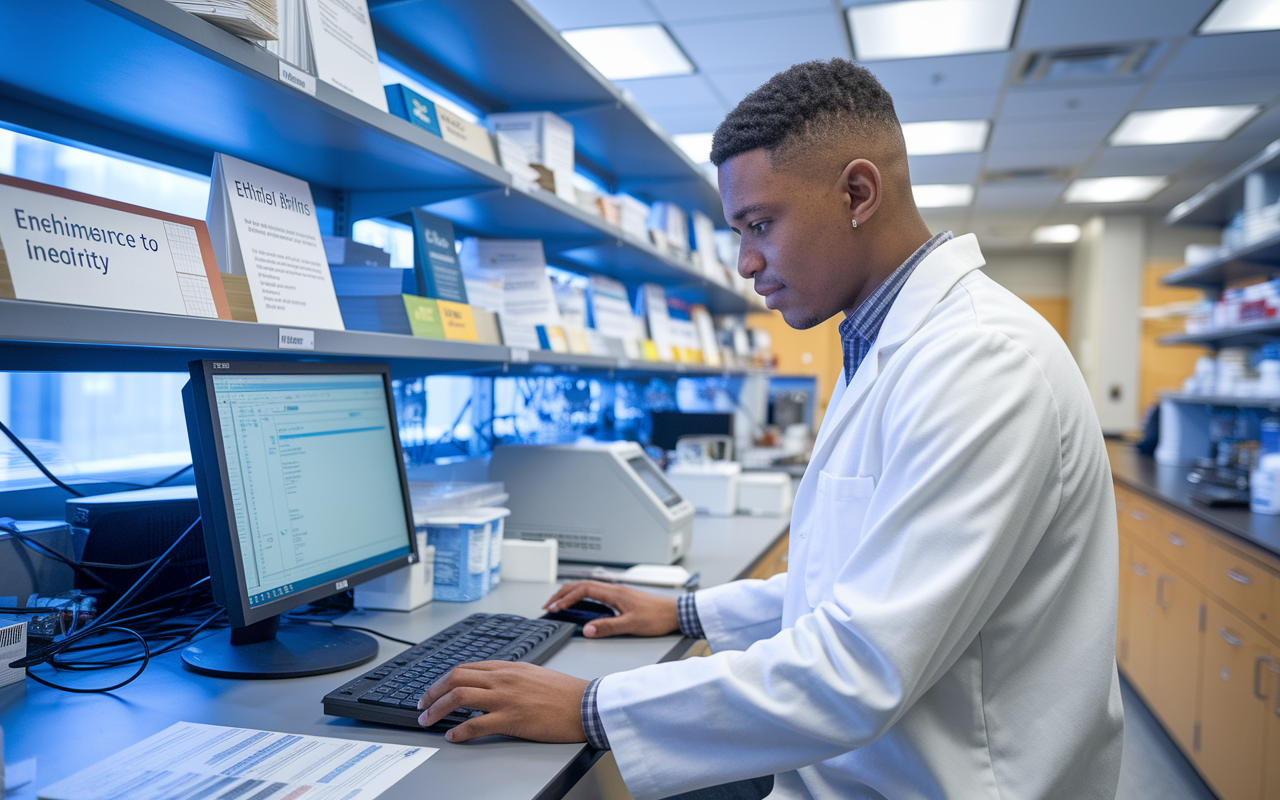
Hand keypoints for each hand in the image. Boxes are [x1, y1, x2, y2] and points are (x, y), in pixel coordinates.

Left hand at [416, 661, 588, 742]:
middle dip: (432, 692)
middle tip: (421, 705)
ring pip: (459, 697)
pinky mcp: (511, 719)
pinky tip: (452, 735)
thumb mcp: (533, 674)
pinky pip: (475, 724)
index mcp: (508, 667)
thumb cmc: (564, 692)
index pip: (466, 668)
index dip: (443, 680)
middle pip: (456, 678)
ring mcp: (506, 698)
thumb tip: (490, 684)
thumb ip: (510, 676)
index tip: (433, 690)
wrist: (586, 704)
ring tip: (427, 720)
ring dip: (437, 709)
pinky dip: (459, 731)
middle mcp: (503, 678)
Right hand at [543, 581, 679, 637]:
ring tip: (559, 604)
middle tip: (548, 605)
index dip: (566, 598)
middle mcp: (614, 589)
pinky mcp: (621, 598)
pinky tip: (580, 605)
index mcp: (614, 593)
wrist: (675, 613)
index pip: (583, 590)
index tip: (554, 607)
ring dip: (571, 594)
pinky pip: (595, 593)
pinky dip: (582, 598)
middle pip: (581, 586)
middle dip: (562, 594)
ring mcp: (617, 593)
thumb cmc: (657, 617)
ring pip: (588, 588)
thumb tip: (587, 630)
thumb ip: (608, 627)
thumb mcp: (631, 625)